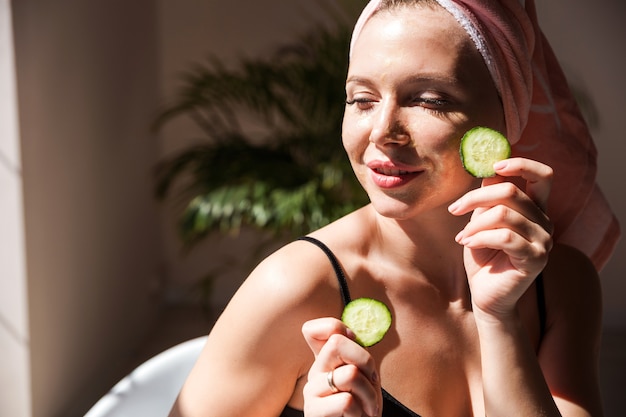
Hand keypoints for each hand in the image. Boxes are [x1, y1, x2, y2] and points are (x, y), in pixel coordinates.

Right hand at [301, 318, 381, 416]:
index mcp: (325, 360)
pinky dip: (360, 412)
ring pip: (349, 373)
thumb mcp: (366, 376)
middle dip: (365, 360)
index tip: (355, 345)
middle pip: (337, 342)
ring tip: (368, 408)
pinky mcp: (313, 411)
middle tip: (371, 381)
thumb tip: (348, 334)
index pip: (313, 329)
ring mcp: (311, 391)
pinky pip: (346, 401)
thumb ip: (355, 354)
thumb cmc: (364, 409)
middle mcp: (315, 371)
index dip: (338, 328)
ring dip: (369, 393)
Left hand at [448, 157, 553, 318]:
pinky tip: (467, 244)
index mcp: (535, 209)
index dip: (520, 164)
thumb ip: (488, 198)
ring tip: (462, 236)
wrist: (485, 295)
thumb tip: (488, 169)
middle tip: (454, 210)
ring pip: (505, 214)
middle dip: (475, 198)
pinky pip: (505, 236)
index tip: (493, 165)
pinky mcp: (536, 258)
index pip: (542, 175)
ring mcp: (544, 241)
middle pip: (511, 191)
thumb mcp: (481, 221)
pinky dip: (480, 237)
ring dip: (474, 223)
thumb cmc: (483, 257)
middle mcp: (545, 222)